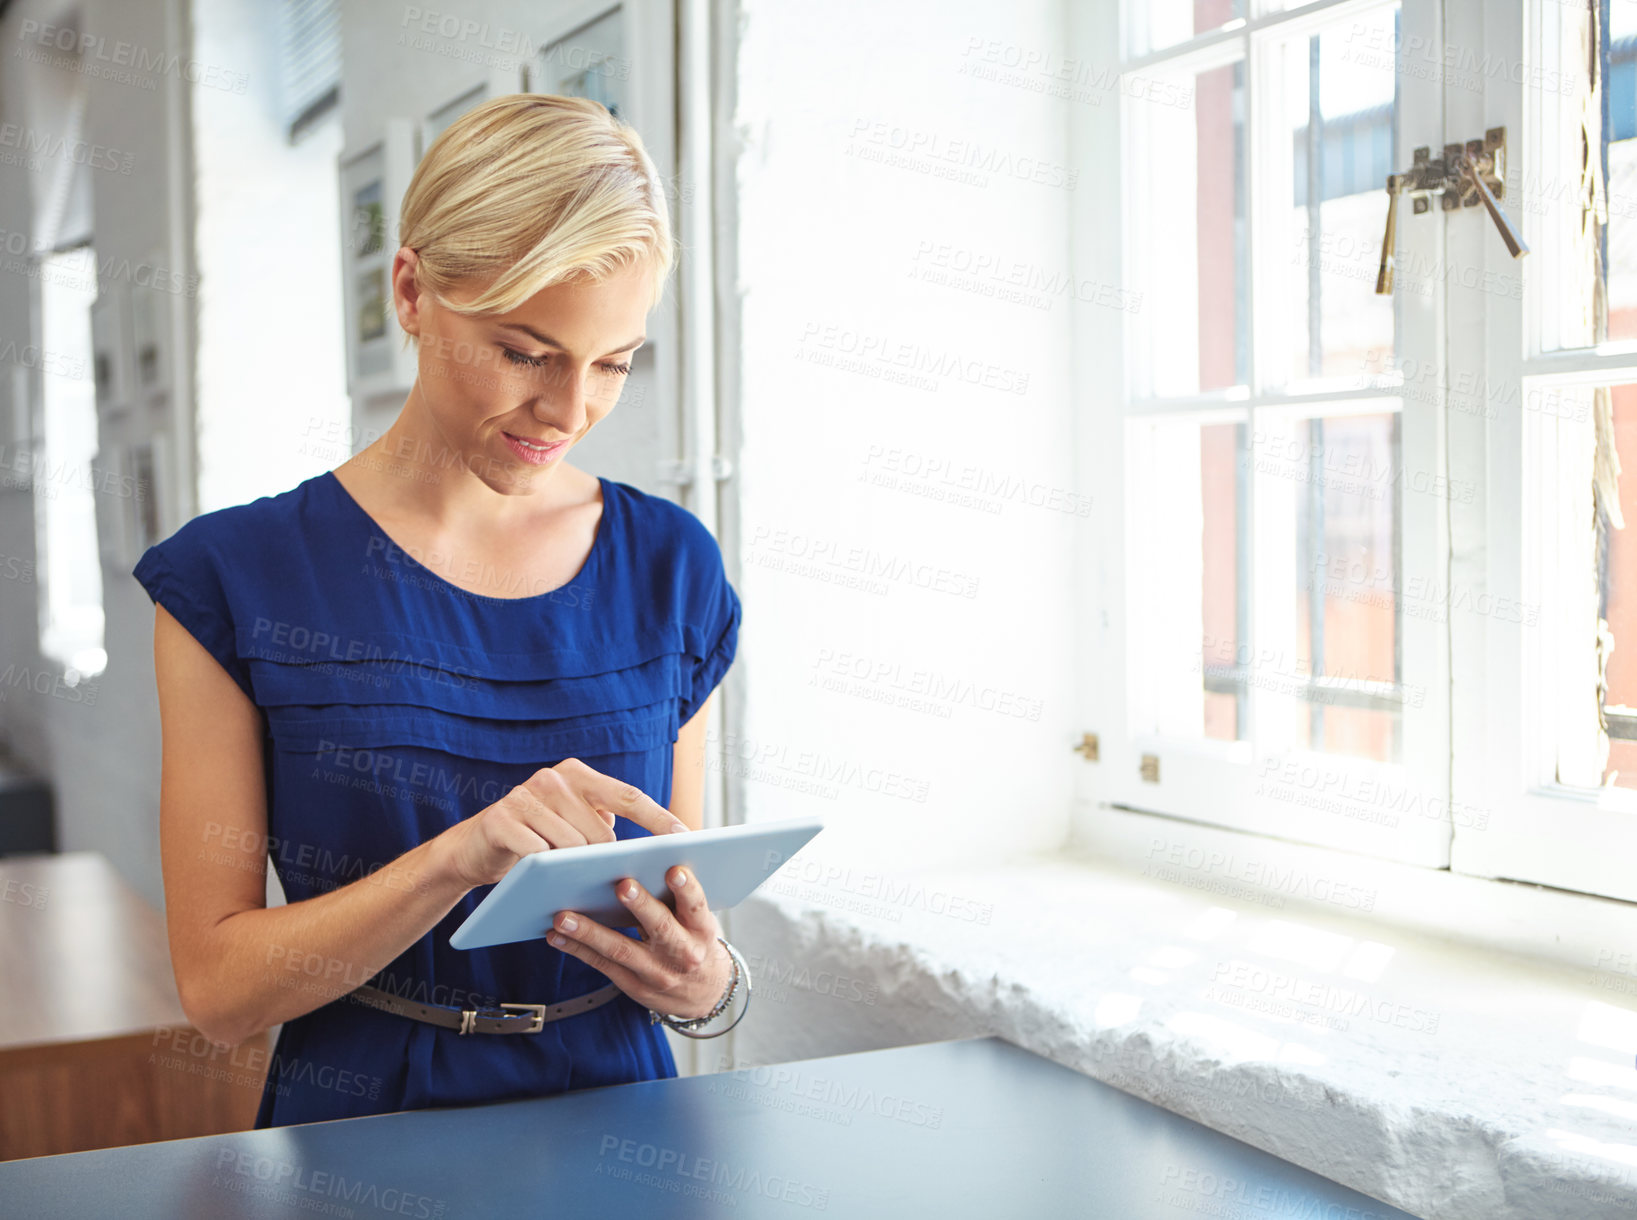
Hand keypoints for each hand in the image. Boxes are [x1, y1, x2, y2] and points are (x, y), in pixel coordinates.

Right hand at [437, 758, 686, 890]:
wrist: (473, 848)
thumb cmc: (535, 841)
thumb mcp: (572, 826)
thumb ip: (602, 827)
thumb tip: (649, 855)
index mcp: (578, 775)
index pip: (629, 795)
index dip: (658, 818)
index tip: (685, 838)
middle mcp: (554, 778)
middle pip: (601, 833)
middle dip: (604, 864)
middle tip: (605, 883)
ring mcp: (525, 795)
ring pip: (572, 847)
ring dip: (572, 871)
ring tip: (566, 882)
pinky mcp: (501, 819)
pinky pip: (538, 854)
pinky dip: (543, 871)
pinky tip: (539, 878)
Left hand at [546, 865, 732, 1020]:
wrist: (703, 993)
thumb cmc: (694, 940)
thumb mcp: (699, 921)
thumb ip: (678, 898)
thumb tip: (641, 860)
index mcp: (701, 929)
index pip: (697, 906)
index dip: (687, 889)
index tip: (674, 870)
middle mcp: (683, 952)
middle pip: (660, 927)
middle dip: (641, 906)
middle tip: (623, 885)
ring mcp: (656, 972)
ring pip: (621, 949)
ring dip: (589, 932)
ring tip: (562, 916)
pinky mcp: (634, 985)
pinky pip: (602, 964)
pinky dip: (577, 949)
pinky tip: (555, 936)